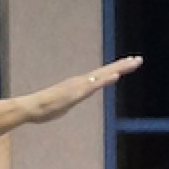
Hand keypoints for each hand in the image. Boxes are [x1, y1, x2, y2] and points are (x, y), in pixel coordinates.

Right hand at [27, 56, 142, 123]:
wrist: (30, 108)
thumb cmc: (43, 109)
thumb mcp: (63, 105)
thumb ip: (71, 100)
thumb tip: (71, 101)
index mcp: (79, 84)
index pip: (101, 75)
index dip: (115, 69)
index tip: (128, 64)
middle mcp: (81, 81)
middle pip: (106, 72)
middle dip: (123, 65)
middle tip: (138, 59)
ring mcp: (79, 86)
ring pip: (103, 75)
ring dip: (119, 69)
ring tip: (133, 63)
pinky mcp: (76, 93)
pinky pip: (93, 86)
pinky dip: (105, 80)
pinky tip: (116, 76)